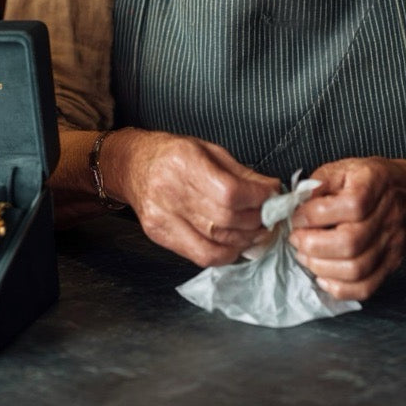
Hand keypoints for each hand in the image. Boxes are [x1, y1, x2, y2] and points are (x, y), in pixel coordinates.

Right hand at [104, 129, 279, 266]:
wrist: (132, 165)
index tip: (273, 195)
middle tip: (270, 215)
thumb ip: (240, 172)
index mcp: (183, 161)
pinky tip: (236, 243)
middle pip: (225, 219)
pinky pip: (201, 256)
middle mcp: (170, 191)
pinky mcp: (159, 236)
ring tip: (258, 230)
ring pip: (216, 242)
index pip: (230, 192)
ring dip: (245, 239)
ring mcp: (163, 217)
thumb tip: (271, 190)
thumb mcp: (207, 149)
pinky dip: (226, 254)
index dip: (257, 198)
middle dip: (256, 220)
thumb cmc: (172, 153)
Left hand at [289, 157, 405, 300]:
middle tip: (296, 239)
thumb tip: (296, 202)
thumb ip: (319, 182)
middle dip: (313, 245)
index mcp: (373, 184)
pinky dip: (341, 289)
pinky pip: (367, 287)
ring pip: (357, 269)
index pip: (349, 206)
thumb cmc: (370, 179)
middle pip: (350, 243)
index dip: (315, 215)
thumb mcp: (344, 167)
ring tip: (305, 256)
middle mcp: (386, 216)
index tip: (296, 218)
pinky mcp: (391, 263)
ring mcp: (391, 244)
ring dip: (322, 267)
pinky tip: (323, 277)